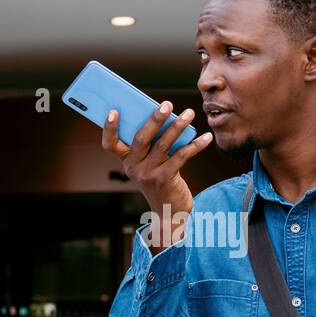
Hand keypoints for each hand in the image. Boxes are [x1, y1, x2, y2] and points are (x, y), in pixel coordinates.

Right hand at [100, 101, 213, 251]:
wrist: (169, 212)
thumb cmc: (161, 181)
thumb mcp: (150, 164)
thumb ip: (153, 146)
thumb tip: (166, 118)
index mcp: (126, 161)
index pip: (110, 145)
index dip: (109, 128)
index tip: (113, 110)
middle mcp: (134, 168)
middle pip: (141, 138)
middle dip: (155, 119)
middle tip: (167, 104)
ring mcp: (148, 174)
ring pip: (163, 144)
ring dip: (178, 127)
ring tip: (190, 113)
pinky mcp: (165, 179)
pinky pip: (181, 157)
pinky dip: (195, 145)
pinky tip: (206, 137)